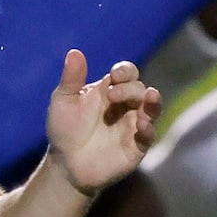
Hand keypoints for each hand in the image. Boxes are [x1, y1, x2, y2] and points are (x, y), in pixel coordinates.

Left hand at [43, 50, 159, 194]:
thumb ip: (71, 79)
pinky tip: (142, 125)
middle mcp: (126, 105)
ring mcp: (134, 125)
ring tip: (151, 96)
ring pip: (152, 109)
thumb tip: (74, 51)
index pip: (127, 73)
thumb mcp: (63, 102)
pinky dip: (148, 129)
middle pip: (139, 89)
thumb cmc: (64, 130)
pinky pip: (149, 135)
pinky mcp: (136, 146)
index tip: (115, 76)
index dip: (125, 71)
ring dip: (153, 102)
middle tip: (112, 95)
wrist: (65, 165)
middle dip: (129, 89)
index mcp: (110, 90)